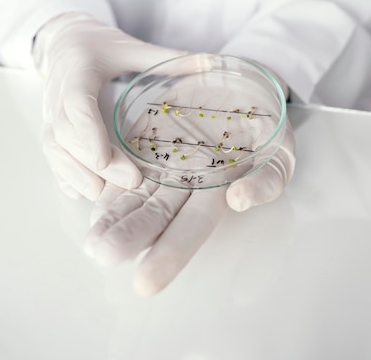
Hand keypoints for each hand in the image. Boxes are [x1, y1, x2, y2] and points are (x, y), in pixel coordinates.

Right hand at [33, 12, 184, 199]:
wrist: (64, 40)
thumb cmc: (99, 44)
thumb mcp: (131, 46)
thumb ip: (166, 57)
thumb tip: (212, 62)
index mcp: (78, 71)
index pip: (77, 103)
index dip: (88, 132)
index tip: (102, 159)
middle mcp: (58, 94)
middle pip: (67, 134)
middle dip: (94, 161)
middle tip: (130, 181)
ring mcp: (50, 112)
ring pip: (54, 147)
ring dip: (76, 174)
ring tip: (104, 195)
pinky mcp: (49, 125)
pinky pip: (51, 153)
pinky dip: (64, 175)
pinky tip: (82, 193)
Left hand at [84, 115, 294, 295]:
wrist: (242, 86)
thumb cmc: (267, 124)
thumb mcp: (280, 151)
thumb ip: (265, 178)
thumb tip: (239, 199)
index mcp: (217, 191)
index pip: (192, 226)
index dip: (170, 253)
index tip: (145, 282)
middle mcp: (186, 185)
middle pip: (156, 216)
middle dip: (130, 237)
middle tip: (103, 255)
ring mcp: (163, 164)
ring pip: (135, 196)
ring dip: (112, 218)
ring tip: (91, 242)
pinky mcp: (147, 143)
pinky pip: (124, 166)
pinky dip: (108, 183)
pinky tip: (91, 201)